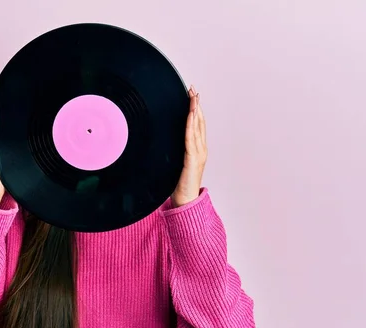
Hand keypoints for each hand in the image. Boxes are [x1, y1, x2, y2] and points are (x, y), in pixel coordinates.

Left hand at [172, 86, 206, 206]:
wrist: (185, 199)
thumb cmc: (179, 183)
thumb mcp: (176, 162)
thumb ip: (175, 150)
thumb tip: (165, 139)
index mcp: (198, 149)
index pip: (198, 125)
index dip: (196, 109)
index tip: (193, 96)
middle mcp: (201, 149)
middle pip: (199, 122)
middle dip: (196, 104)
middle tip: (193, 89)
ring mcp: (199, 153)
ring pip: (197, 127)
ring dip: (195, 110)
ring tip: (193, 97)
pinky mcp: (193, 159)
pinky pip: (191, 138)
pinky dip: (191, 125)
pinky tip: (190, 115)